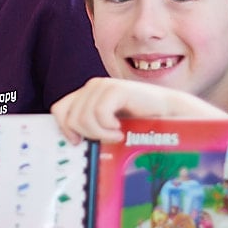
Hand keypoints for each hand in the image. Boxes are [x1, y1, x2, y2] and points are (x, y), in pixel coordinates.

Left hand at [51, 77, 181, 143]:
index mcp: (87, 95)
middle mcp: (92, 87)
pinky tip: (120, 129)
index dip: (65, 128)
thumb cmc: (139, 123)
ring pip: (83, 119)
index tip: (78, 142)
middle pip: (71, 118)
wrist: (168, 114)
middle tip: (106, 138)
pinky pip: (98, 115)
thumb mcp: (108, 126)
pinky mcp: (115, 89)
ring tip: (116, 134)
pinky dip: (108, 128)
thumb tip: (71, 142)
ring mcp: (102, 86)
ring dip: (101, 133)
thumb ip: (90, 126)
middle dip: (88, 135)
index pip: (59, 109)